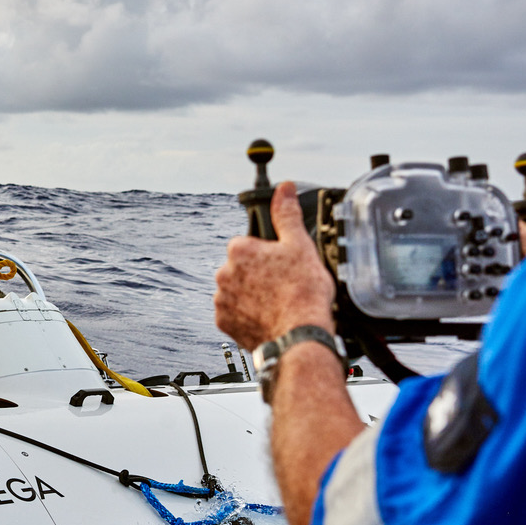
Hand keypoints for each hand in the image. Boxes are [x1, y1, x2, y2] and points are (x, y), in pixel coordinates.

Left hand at [214, 182, 335, 350]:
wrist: (300, 335)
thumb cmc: (303, 292)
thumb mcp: (300, 245)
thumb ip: (286, 214)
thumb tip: (283, 189)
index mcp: (239, 250)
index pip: (249, 245)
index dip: (268, 255)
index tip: (283, 266)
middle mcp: (223, 274)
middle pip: (242, 269)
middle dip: (259, 275)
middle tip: (283, 286)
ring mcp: (222, 300)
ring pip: (238, 292)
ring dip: (252, 296)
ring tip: (278, 304)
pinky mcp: (224, 323)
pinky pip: (235, 315)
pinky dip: (248, 316)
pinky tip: (268, 318)